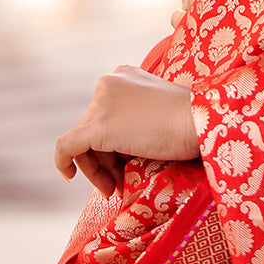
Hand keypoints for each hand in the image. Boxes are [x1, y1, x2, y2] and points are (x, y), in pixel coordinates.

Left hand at [54, 65, 198, 197]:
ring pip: (82, 141)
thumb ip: (135, 119)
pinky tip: (68, 175)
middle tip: (117, 184)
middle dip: (102, 159)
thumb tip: (119, 148)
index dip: (111, 143)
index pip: (106, 112)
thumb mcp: (158, 111)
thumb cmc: (190, 120)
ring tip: (115, 188)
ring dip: (95, 169)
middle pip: (92, 127)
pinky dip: (63, 161)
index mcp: (124, 75)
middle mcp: (108, 83)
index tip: (124, 164)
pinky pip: (67, 146)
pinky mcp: (97, 127)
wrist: (199, 121)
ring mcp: (101, 103)